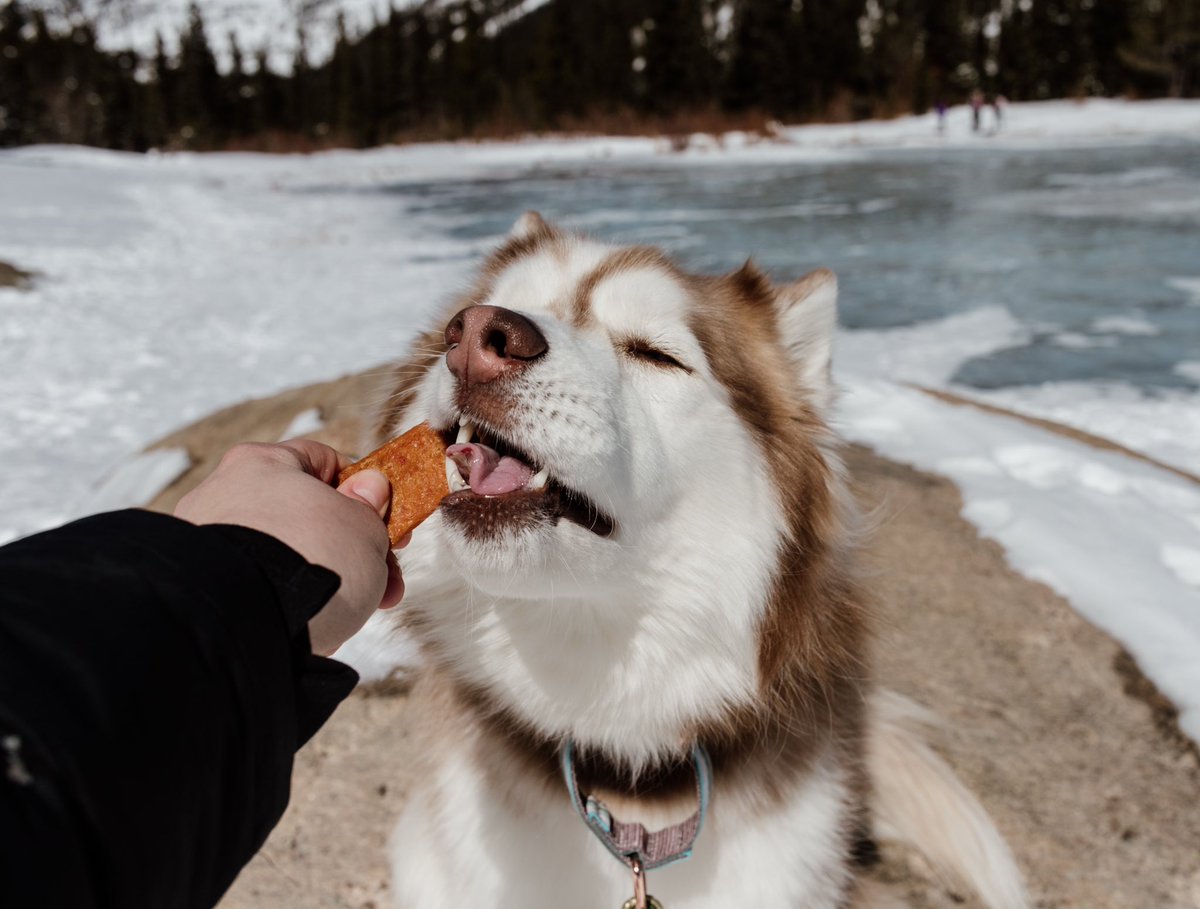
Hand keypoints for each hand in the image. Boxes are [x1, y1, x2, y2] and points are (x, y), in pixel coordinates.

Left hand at [174, 440, 404, 655]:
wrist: (247, 622)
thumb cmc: (310, 560)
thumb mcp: (365, 527)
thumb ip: (372, 508)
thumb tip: (370, 489)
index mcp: (264, 463)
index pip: (324, 461)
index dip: (365, 491)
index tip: (388, 522)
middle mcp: (228, 496)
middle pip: (310, 516)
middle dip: (354, 549)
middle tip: (385, 579)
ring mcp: (213, 545)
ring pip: (289, 557)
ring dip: (329, 580)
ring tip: (356, 611)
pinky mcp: (210, 588)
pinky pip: (264, 588)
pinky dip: (292, 602)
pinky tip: (317, 624)